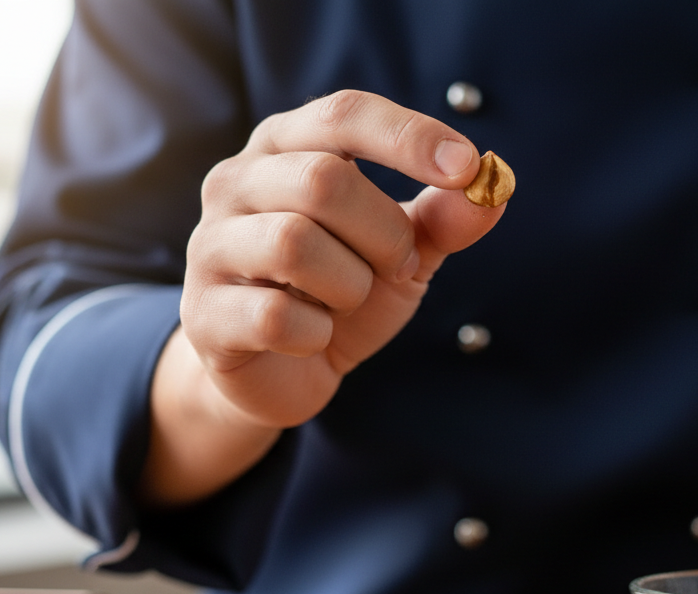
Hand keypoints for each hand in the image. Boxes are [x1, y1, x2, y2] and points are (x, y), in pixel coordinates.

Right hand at [181, 89, 504, 427]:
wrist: (280, 373)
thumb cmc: (338, 293)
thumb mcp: (401, 253)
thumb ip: (442, 221)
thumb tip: (494, 189)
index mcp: (285, 147)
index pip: (344, 114)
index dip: (408, 137)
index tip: (467, 168)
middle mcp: (235, 183)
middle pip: (323, 181)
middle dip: (385, 233)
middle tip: (400, 266)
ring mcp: (210, 247)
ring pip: (294, 245)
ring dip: (350, 285)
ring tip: (347, 301)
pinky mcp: (203, 314)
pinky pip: (276, 316)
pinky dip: (316, 332)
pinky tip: (314, 336)